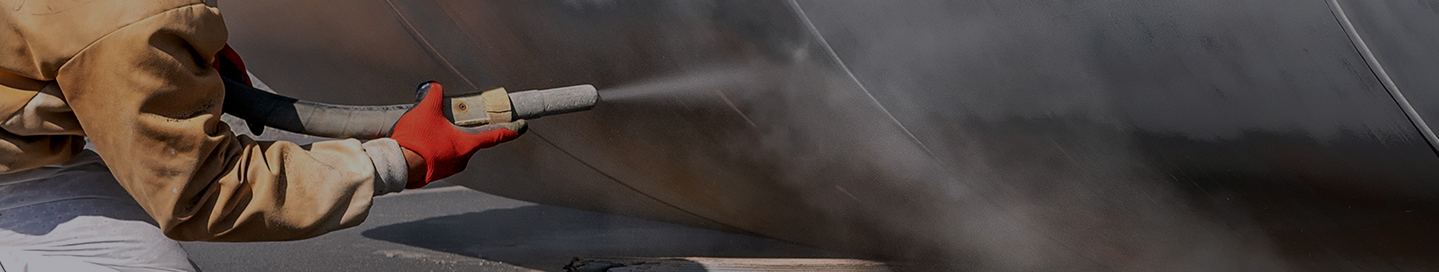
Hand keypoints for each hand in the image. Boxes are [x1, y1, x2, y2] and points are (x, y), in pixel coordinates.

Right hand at [390, 81, 525, 187]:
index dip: (510, 130)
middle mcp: (462, 159)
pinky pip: (440, 157)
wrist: (397, 165)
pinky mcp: (434, 173)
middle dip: (464, 130)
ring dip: (446, 139)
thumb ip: (433, 94)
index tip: (522, 126)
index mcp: (467, 145)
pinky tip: (422, 141)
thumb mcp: (426, 110)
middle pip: (470, 142)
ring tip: (430, 130)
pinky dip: (435, 148)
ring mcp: (448, 169)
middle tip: (455, 120)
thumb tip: (434, 87)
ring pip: (454, 149)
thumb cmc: (417, 140)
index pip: (495, 136)